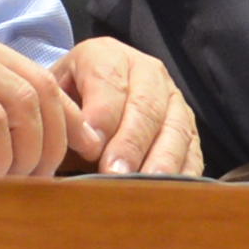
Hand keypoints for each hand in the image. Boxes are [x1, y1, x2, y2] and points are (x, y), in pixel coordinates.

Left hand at [57, 35, 201, 178]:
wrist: (87, 98)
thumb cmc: (67, 104)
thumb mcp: (55, 100)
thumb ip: (64, 119)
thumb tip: (83, 145)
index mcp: (106, 55)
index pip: (108, 81)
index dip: (102, 114)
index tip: (91, 146)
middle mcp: (146, 71)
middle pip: (145, 106)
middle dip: (130, 143)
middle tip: (115, 172)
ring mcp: (172, 99)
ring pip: (174, 127)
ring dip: (160, 160)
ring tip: (144, 185)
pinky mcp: (189, 128)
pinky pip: (193, 150)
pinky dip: (184, 172)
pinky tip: (170, 192)